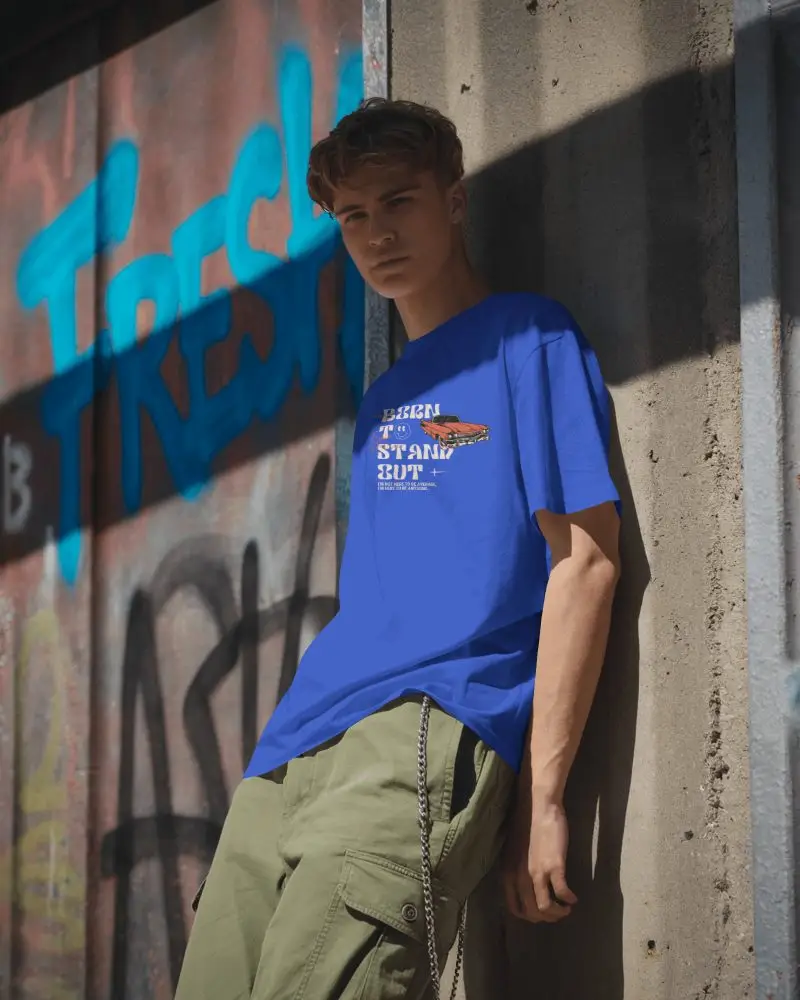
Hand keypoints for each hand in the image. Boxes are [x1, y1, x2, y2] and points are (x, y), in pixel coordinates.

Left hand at [501, 798, 577, 922]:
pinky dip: (569, 899)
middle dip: (546, 918)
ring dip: (558, 913)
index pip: (515, 908)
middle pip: (532, 913)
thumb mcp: (514, 853)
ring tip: (566, 907)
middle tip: (557, 912)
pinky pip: (562, 893)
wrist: (538, 807)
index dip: (529, 916)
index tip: (540, 913)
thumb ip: (517, 871)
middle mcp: (519, 877)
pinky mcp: (554, 866)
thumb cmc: (527, 825)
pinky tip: (573, 897)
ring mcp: (537, 873)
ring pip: (546, 908)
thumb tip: (526, 887)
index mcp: (507, 874)